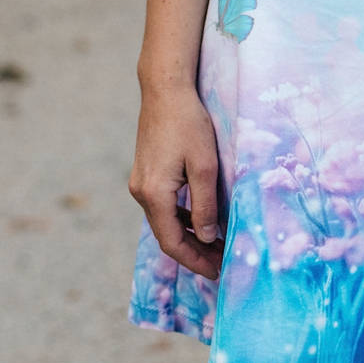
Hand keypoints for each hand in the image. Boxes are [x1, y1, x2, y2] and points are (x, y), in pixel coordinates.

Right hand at [129, 84, 225, 278]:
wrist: (165, 91)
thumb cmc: (188, 123)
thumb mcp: (205, 166)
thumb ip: (206, 205)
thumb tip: (209, 237)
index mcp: (154, 194)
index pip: (173, 242)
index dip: (195, 261)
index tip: (217, 272)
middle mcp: (141, 193)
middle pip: (168, 236)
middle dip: (195, 253)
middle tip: (222, 264)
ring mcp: (141, 184)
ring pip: (165, 223)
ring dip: (190, 237)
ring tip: (218, 246)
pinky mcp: (146, 175)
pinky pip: (163, 208)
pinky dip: (183, 220)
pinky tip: (203, 222)